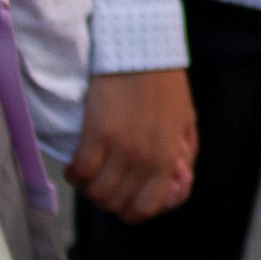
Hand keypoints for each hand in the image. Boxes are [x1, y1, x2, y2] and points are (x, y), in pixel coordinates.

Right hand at [68, 66, 197, 220]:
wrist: (143, 49)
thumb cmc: (165, 84)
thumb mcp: (186, 122)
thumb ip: (183, 156)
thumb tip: (176, 183)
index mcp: (169, 160)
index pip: (146, 209)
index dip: (130, 210)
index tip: (122, 196)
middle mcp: (146, 160)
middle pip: (116, 204)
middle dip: (107, 198)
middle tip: (102, 181)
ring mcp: (122, 149)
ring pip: (97, 193)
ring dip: (89, 189)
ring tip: (88, 173)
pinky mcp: (98, 134)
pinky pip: (80, 172)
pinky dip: (74, 175)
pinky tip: (74, 166)